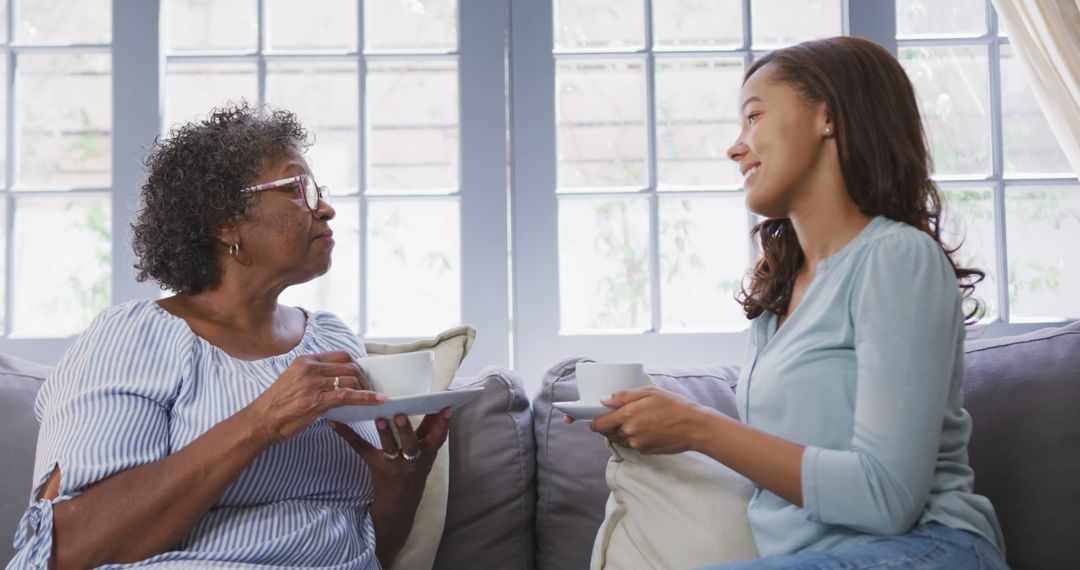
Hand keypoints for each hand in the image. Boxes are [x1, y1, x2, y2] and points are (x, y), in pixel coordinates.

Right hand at [242, 351, 386, 445]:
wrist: (260, 422)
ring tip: (372, 398)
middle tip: (369, 389)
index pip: (340, 355)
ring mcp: (313, 384)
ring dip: (366, 389)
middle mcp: (310, 368)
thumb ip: (313, 376)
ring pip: (351, 380)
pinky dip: (367, 397)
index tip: (362, 375)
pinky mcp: (317, 401)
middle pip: (349, 366)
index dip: (356, 365)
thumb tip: (336, 380)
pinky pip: (348, 395)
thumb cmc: (276, 405)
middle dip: (364, 377)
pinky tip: (378, 400)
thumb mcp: (293, 380)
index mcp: (305, 361)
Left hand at [328, 409, 451, 502]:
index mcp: (427, 456)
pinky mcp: (377, 467)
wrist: (398, 507)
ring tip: (379, 419)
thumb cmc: (413, 476)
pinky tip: (336, 424)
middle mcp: (412, 462)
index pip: (437, 439)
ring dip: (384, 432)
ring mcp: (394, 466)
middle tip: (400, 415)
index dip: (442, 424)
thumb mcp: (426, 458)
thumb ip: (429, 436)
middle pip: (411, 445)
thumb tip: (437, 409)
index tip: (446, 409)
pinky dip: (348, 435)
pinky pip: (362, 449)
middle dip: (407, 430)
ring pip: (389, 448)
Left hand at [587, 387, 714, 454]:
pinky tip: (647, 428)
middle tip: (621, 414)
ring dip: (620, 431)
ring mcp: (637, 444)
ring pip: (619, 440)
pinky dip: (633, 438)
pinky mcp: (645, 451)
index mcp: (627, 416)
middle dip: (609, 425)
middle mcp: (629, 433)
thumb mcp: (649, 392)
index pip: (598, 425)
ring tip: (636, 420)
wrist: (695, 427)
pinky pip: (632, 445)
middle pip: (607, 433)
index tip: (598, 415)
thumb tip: (603, 401)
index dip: (595, 420)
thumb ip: (623, 396)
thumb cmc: (674, 406)